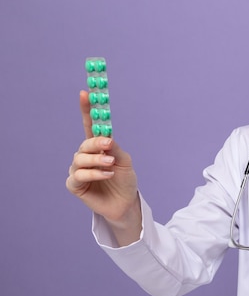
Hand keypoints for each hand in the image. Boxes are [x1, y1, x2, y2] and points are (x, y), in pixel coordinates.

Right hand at [66, 91, 140, 243]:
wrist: (126, 202)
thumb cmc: (125, 180)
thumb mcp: (124, 160)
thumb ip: (114, 148)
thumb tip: (104, 137)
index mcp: (98, 146)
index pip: (89, 125)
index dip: (86, 109)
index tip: (86, 93)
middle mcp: (86, 156)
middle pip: (84, 143)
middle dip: (95, 143)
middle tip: (108, 145)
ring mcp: (79, 170)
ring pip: (80, 159)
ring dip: (97, 161)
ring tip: (110, 165)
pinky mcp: (75, 185)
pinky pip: (78, 176)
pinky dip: (93, 174)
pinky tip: (106, 175)